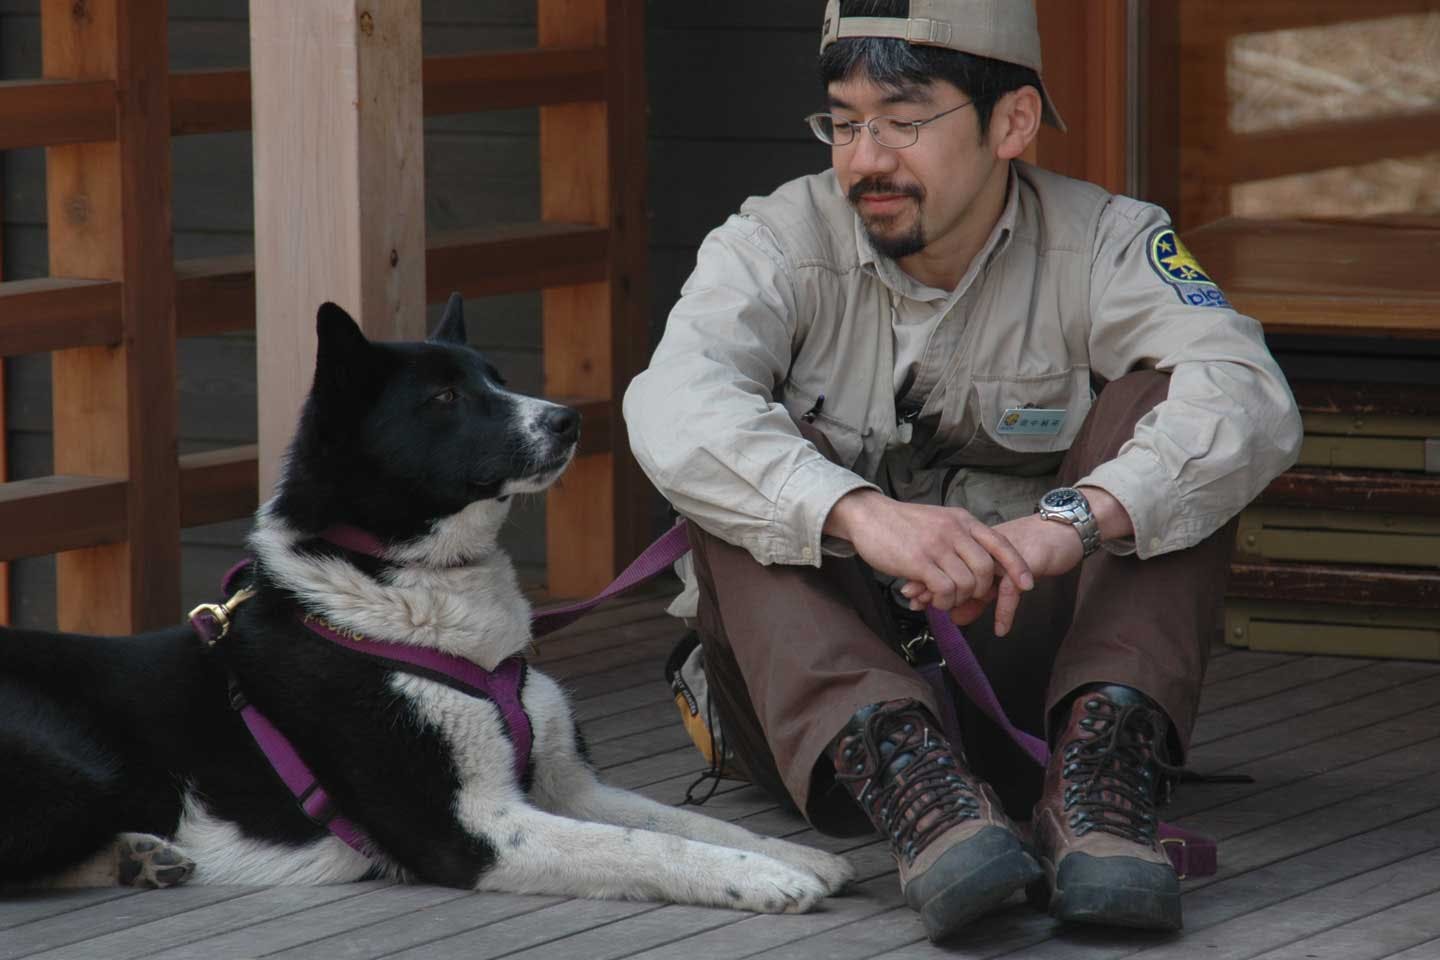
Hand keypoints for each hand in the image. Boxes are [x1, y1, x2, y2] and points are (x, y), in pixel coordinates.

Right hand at [823, 490, 1034, 618]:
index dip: (1017, 566)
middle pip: (986, 569)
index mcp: (962, 520)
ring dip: (957, 599)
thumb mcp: (938, 521)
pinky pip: (946, 589)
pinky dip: (943, 601)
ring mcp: (937, 545)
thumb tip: (976, 562)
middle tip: (965, 597)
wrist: (868, 516)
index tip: (1027, 585)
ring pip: (967, 583)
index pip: (1000, 543)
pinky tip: (932, 599)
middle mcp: (954, 530)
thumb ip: (958, 536)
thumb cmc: (901, 524)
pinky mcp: (919, 561)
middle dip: (981, 591)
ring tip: (942, 598)